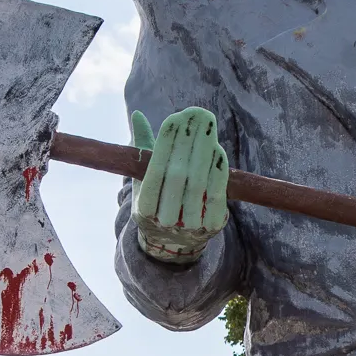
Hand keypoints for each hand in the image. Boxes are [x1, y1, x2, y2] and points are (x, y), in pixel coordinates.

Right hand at [131, 107, 228, 263]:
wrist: (175, 242)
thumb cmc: (157, 201)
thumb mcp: (143, 180)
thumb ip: (142, 150)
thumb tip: (138, 115)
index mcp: (144, 209)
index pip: (156, 171)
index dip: (166, 144)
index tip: (175, 118)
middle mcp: (165, 221)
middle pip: (178, 175)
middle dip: (189, 141)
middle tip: (197, 113)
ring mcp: (190, 226)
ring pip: (199, 183)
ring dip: (205, 150)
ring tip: (208, 125)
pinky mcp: (211, 226)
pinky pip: (217, 194)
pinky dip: (218, 170)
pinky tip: (218, 149)